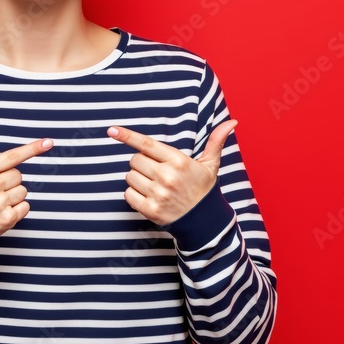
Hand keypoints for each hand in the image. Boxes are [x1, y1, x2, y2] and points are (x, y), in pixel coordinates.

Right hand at [0, 121, 52, 244]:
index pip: (12, 156)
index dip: (32, 149)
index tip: (48, 142)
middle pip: (18, 174)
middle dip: (8, 180)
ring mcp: (0, 203)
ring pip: (23, 190)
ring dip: (13, 195)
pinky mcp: (7, 219)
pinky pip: (25, 207)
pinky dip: (17, 210)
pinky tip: (0, 213)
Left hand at [107, 120, 238, 225]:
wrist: (204, 222)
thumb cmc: (203, 188)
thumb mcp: (210, 164)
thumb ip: (216, 141)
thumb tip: (232, 121)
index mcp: (179, 161)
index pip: (146, 144)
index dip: (127, 136)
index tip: (111, 130)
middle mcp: (167, 177)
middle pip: (134, 160)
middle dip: (141, 162)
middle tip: (157, 170)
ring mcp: (157, 194)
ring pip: (130, 176)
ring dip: (137, 178)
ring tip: (154, 184)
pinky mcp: (150, 210)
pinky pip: (128, 194)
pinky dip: (134, 194)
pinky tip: (149, 196)